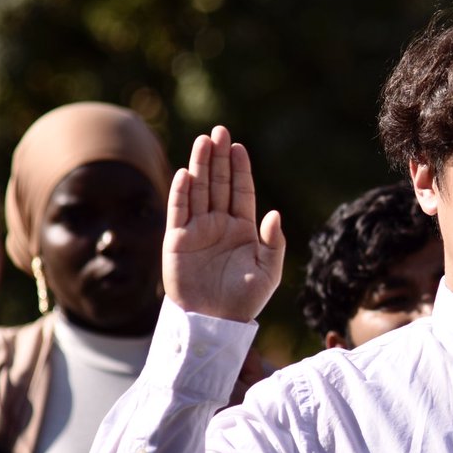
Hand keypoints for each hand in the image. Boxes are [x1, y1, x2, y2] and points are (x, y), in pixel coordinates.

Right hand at [163, 125, 284, 321]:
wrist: (214, 321)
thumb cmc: (244, 299)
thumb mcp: (268, 271)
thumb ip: (274, 243)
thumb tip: (274, 213)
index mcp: (243, 229)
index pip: (241, 191)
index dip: (239, 169)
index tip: (239, 148)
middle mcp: (219, 224)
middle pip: (218, 184)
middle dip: (219, 158)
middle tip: (220, 131)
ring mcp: (197, 230)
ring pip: (198, 191)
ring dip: (200, 166)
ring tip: (203, 141)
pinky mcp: (177, 241)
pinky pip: (179, 212)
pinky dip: (181, 193)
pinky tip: (186, 174)